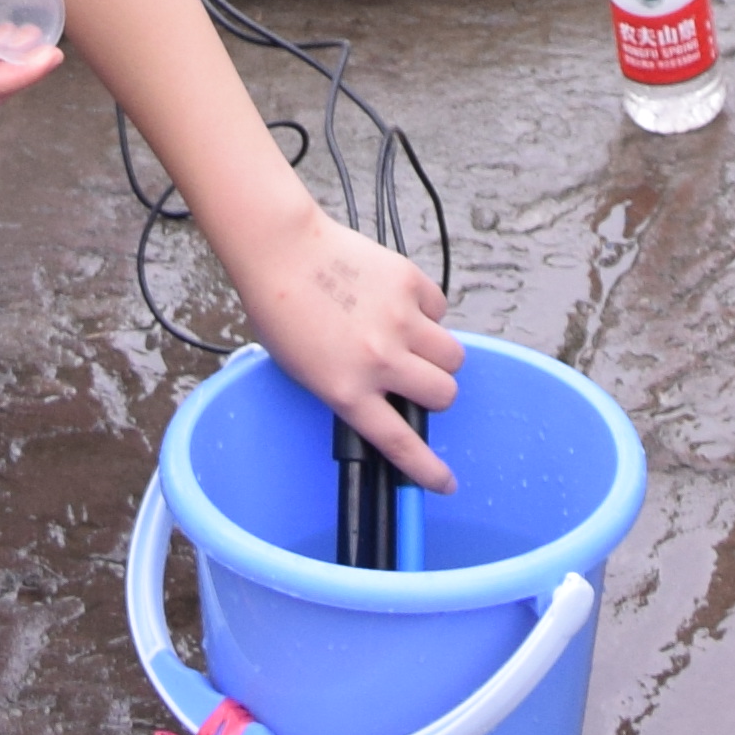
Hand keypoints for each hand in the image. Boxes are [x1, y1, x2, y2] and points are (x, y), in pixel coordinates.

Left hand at [204, 189, 464, 490]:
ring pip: (453, 355)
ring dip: (439, 355)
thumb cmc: (282, 311)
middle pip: (444, 395)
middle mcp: (379, 360)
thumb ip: (348, 389)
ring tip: (411, 339)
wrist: (282, 251)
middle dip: (436, 393)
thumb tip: (383, 397)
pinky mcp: (410, 283)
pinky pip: (439, 309)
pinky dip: (427, 311)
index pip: (399, 442)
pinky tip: (400, 302)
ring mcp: (399, 320)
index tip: (445, 483)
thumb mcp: (305, 370)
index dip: (426, 469)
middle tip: (416, 379)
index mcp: (347, 389)